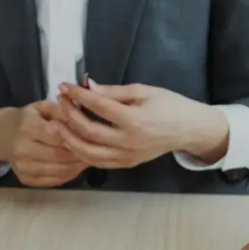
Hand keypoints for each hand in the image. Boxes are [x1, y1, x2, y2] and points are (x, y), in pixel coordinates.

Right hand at [0, 102, 88, 186]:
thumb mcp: (42, 107)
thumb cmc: (28, 118)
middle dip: (81, 153)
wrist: (2, 135)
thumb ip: (62, 110)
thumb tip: (84, 117)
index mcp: (27, 127)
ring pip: (60, 171)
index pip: (58, 135)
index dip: (76, 136)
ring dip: (78, 166)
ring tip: (90, 157)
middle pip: (60, 156)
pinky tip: (76, 165)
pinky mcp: (26, 180)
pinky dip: (70, 174)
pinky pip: (55, 180)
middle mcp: (22, 149)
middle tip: (95, 148)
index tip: (90, 134)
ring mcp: (23, 168)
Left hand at [53, 83, 230, 168]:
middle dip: (69, 115)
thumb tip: (88, 86)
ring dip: (69, 137)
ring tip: (58, 122)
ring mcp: (127, 156)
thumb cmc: (170, 105)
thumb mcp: (144, 91)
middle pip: (89, 131)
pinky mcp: (127, 163)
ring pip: (89, 153)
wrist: (189, 129)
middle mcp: (129, 141)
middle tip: (60, 101)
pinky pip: (98, 162)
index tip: (65, 85)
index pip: (98, 106)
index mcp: (135, 120)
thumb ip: (114, 91)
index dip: (78, 95)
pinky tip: (71, 140)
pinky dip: (81, 152)